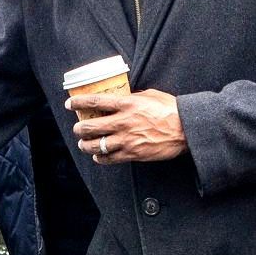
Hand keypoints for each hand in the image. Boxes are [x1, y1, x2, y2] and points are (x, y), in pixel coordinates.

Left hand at [71, 88, 185, 163]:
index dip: (78, 102)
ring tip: (83, 144)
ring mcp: (126, 140)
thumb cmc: (171, 110)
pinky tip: (98, 156)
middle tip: (78, 128)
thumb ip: (134, 97)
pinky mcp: (132, 154)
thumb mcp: (151, 95)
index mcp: (127, 104)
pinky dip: (100, 157)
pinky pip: (109, 158)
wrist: (185, 130)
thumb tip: (123, 98)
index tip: (70, 103)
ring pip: (96, 145)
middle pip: (90, 126)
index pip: (95, 102)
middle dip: (79, 128)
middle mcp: (123, 122)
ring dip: (85, 145)